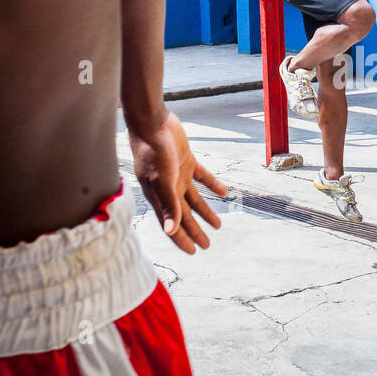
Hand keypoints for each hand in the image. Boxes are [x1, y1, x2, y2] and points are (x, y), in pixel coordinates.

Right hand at [129, 112, 227, 253]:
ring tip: (217, 225)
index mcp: (159, 196)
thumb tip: (170, 231)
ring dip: (205, 212)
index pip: (171, 224)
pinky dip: (212, 185)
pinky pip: (202, 177)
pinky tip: (223, 193)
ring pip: (194, 199)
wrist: (153, 123)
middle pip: (184, 215)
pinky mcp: (186, 161)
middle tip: (206, 245)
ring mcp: (177, 175)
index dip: (181, 239)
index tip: (192, 252)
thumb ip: (169, 205)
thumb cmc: (153, 152)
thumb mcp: (162, 181)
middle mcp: (168, 188)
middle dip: (195, 231)